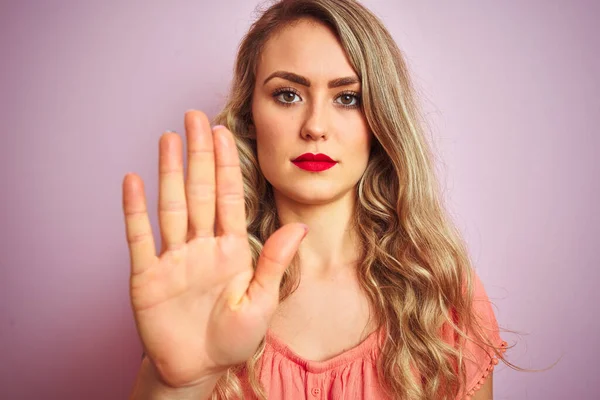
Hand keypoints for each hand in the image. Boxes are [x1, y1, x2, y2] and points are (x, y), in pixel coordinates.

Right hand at [121, 110, 307, 387]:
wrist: (199, 369)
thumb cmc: (233, 338)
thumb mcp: (261, 301)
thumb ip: (274, 262)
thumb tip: (298, 226)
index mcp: (230, 249)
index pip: (229, 197)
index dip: (227, 165)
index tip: (225, 132)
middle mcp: (201, 246)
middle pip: (199, 192)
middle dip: (199, 155)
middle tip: (195, 117)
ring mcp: (173, 259)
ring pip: (171, 206)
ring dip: (169, 172)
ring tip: (168, 138)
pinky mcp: (146, 277)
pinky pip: (139, 238)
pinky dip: (135, 210)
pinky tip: (133, 181)